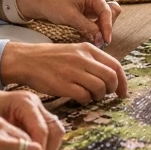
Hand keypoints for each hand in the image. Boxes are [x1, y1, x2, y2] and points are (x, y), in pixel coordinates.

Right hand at [0, 42, 127, 107]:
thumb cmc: (52, 59)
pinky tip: (78, 98)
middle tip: (105, 95)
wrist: (27, 60)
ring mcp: (73, 71)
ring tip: (88, 95)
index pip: (115, 65)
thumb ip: (92, 61)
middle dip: (112, 90)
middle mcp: (83, 59)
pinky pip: (84, 96)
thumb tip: (111, 77)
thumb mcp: (75, 51)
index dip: (123, 82)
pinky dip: (85, 100)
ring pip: (99, 88)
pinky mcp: (63, 84)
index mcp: (88, 49)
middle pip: (111, 78)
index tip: (122, 92)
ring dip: (97, 96)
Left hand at [0, 88, 63, 149]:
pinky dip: (45, 145)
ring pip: (56, 131)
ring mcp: (39, 108)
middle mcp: (35, 103)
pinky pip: (50, 132)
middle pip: (55, 129)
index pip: (41, 129)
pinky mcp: (39, 115)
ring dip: (49, 149)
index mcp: (24, 102)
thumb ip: (8, 141)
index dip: (39, 149)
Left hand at [16, 0, 119, 43]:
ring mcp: (94, 1)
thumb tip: (101, 39)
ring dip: (103, 27)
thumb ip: (87, 27)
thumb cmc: (53, 4)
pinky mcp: (90, 7)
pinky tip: (91, 34)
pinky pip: (100, 18)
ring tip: (94, 38)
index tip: (105, 41)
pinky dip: (98, 26)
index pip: (107, 11)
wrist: (40, 1)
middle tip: (99, 40)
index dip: (108, 27)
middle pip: (112, 11)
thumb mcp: (70, 17)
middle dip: (107, 26)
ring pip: (107, 16)